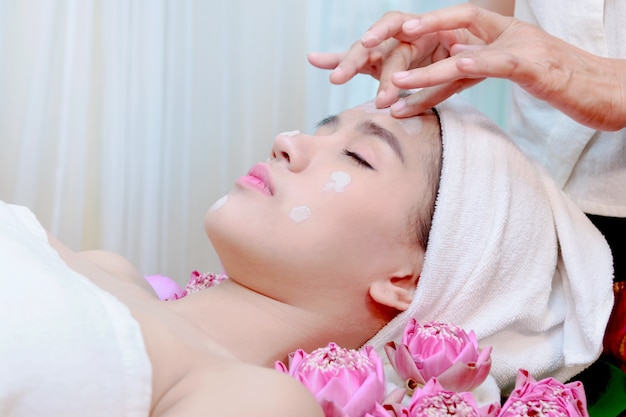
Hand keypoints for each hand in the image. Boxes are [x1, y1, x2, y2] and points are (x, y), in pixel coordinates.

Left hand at [309, 3, 625, 130]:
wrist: (584, 84)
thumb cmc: (529, 80)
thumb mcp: (473, 84)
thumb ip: (434, 89)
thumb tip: (399, 105)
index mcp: (457, 38)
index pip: (403, 40)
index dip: (364, 49)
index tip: (323, 63)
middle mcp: (473, 33)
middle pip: (416, 35)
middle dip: (375, 51)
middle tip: (342, 72)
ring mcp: (500, 41)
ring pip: (449, 47)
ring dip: (416, 65)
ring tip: (388, 83)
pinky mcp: (525, 59)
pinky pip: (489, 63)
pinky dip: (466, 67)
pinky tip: (450, 73)